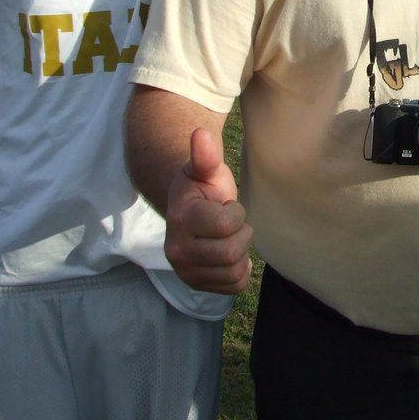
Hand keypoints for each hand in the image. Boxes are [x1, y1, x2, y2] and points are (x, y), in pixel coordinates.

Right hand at [163, 128, 253, 292]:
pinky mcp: (197, 285)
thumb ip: (205, 156)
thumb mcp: (206, 170)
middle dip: (241, 234)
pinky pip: (234, 286)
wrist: (187, 211)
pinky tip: (229, 254)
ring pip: (235, 272)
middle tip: (231, 224)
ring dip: (241, 253)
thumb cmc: (203, 188)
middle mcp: (177, 251)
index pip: (226, 226)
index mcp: (181, 220)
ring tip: (228, 238)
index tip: (227, 205)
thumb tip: (201, 133)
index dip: (236, 214)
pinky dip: (239, 271)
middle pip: (232, 253)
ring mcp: (186, 271)